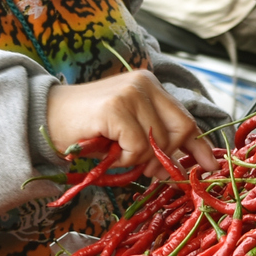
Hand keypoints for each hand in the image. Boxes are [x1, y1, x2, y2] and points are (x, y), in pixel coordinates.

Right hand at [46, 68, 216, 178]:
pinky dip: (125, 158)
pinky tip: (109, 151)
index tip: (211, 168)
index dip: (200, 146)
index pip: (186, 118)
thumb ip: (156, 141)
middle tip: (149, 171)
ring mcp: (131, 93)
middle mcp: (145, 84)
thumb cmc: (87, 128)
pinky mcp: (116, 107)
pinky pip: (137, 147)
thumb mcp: (129, 131)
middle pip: (180, 130)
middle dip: (168, 158)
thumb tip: (185, 166)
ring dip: (139, 160)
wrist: (44, 119)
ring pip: (158, 143)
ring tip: (117, 154)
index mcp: (151, 86)